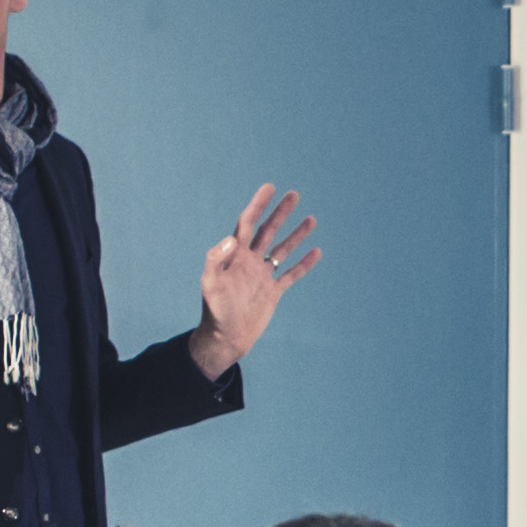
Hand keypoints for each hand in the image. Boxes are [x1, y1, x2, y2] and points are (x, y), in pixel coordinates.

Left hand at [193, 185, 320, 381]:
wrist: (226, 338)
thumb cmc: (215, 312)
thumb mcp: (210, 285)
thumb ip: (216, 260)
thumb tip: (232, 238)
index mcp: (235, 256)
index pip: (247, 223)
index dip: (258, 205)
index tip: (269, 188)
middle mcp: (249, 262)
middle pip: (267, 231)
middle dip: (280, 212)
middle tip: (294, 194)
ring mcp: (262, 276)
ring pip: (282, 250)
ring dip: (295, 234)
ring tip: (311, 219)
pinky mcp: (272, 292)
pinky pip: (291, 274)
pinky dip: (304, 264)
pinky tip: (315, 252)